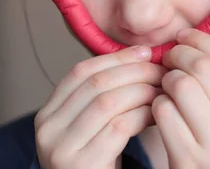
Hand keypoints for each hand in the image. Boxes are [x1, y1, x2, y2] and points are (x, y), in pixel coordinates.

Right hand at [35, 46, 165, 168]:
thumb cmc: (97, 165)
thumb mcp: (90, 129)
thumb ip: (102, 98)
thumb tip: (142, 56)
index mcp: (47, 115)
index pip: (80, 72)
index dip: (116, 58)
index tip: (145, 52)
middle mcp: (46, 130)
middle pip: (95, 84)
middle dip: (134, 72)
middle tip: (162, 71)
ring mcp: (60, 149)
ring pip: (107, 102)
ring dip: (141, 91)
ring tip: (163, 90)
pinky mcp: (81, 165)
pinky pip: (117, 128)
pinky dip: (142, 115)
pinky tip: (157, 114)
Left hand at [153, 30, 209, 168]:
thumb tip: (198, 47)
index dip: (203, 41)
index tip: (185, 36)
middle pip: (204, 67)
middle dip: (178, 54)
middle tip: (167, 57)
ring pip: (181, 85)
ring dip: (165, 80)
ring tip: (164, 87)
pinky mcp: (188, 160)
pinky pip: (163, 112)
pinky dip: (156, 105)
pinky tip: (159, 112)